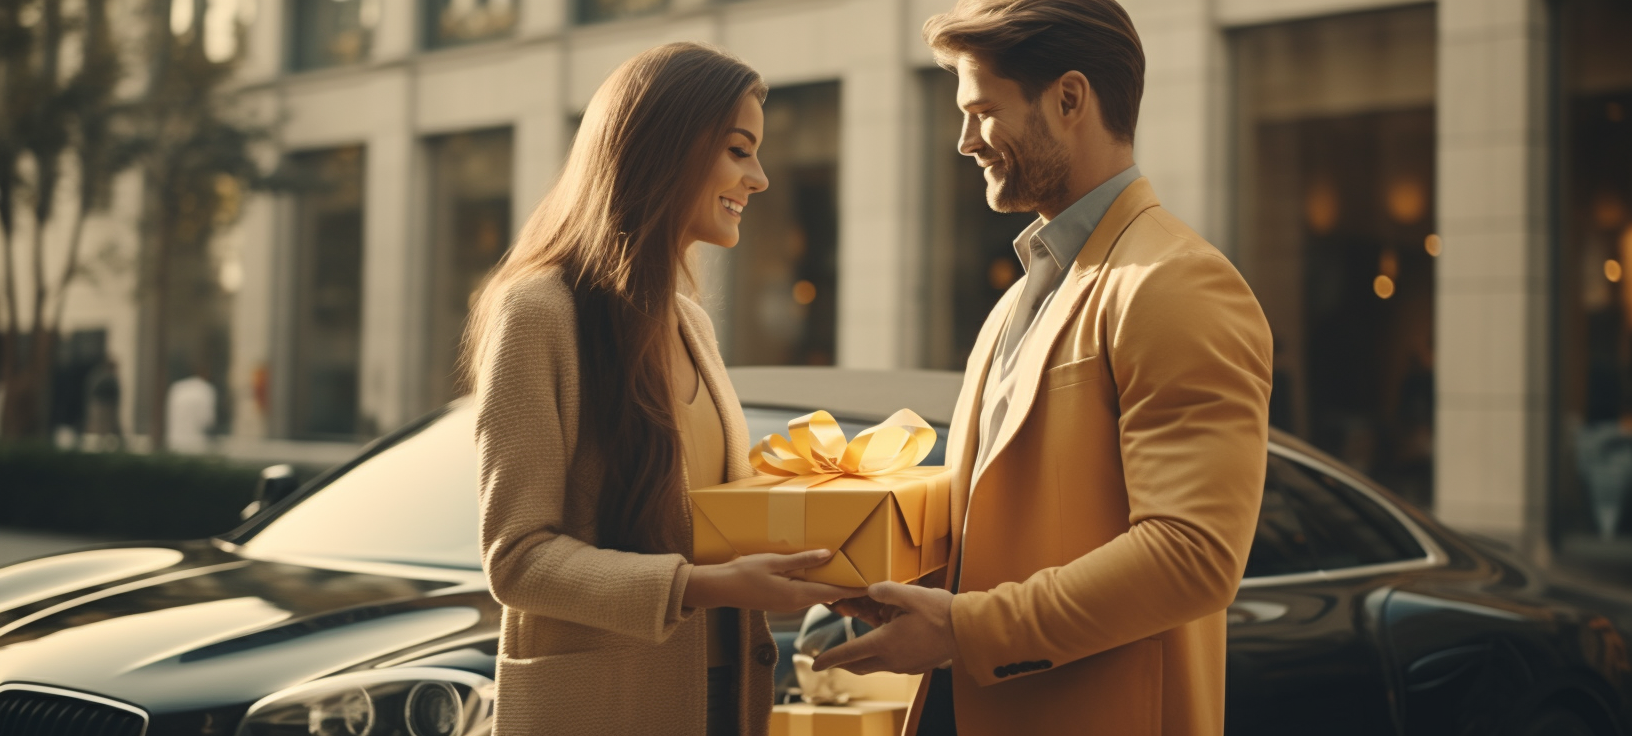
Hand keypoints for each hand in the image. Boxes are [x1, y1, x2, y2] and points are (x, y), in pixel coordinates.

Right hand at [683, 549, 867, 612]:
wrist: (721, 588)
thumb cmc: (744, 572)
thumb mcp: (774, 562)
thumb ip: (802, 560)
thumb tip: (827, 555)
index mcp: (796, 594)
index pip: (833, 591)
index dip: (854, 588)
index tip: (872, 585)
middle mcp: (796, 603)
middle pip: (828, 594)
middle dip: (847, 587)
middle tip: (866, 576)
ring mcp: (789, 605)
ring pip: (817, 595)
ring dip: (833, 586)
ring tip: (849, 574)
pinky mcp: (782, 602)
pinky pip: (806, 594)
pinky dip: (818, 586)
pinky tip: (822, 575)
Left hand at [812, 582, 956, 675]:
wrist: (966, 631)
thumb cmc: (939, 611)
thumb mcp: (910, 594)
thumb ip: (886, 590)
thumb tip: (869, 589)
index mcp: (885, 643)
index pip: (848, 654)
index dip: (829, 658)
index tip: (814, 664)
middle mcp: (891, 659)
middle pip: (858, 665)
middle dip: (843, 662)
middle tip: (832, 659)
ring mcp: (904, 666)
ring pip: (875, 666)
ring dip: (863, 659)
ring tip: (858, 648)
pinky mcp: (915, 667)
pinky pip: (891, 664)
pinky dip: (881, 657)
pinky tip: (887, 645)